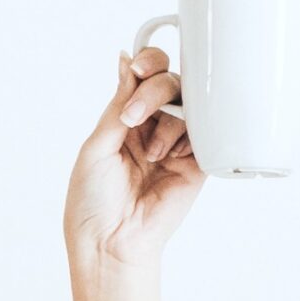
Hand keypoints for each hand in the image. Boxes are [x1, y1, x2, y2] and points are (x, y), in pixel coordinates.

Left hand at [63, 42, 205, 269]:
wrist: (111, 241)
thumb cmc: (93, 200)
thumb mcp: (97, 145)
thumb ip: (118, 103)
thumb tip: (127, 59)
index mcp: (126, 119)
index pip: (144, 77)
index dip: (149, 64)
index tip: (140, 68)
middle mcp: (153, 127)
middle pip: (170, 83)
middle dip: (154, 91)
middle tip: (133, 118)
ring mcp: (176, 145)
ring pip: (188, 105)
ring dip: (168, 121)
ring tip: (151, 155)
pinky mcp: (197, 164)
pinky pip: (206, 134)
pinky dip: (189, 136)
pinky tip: (169, 157)